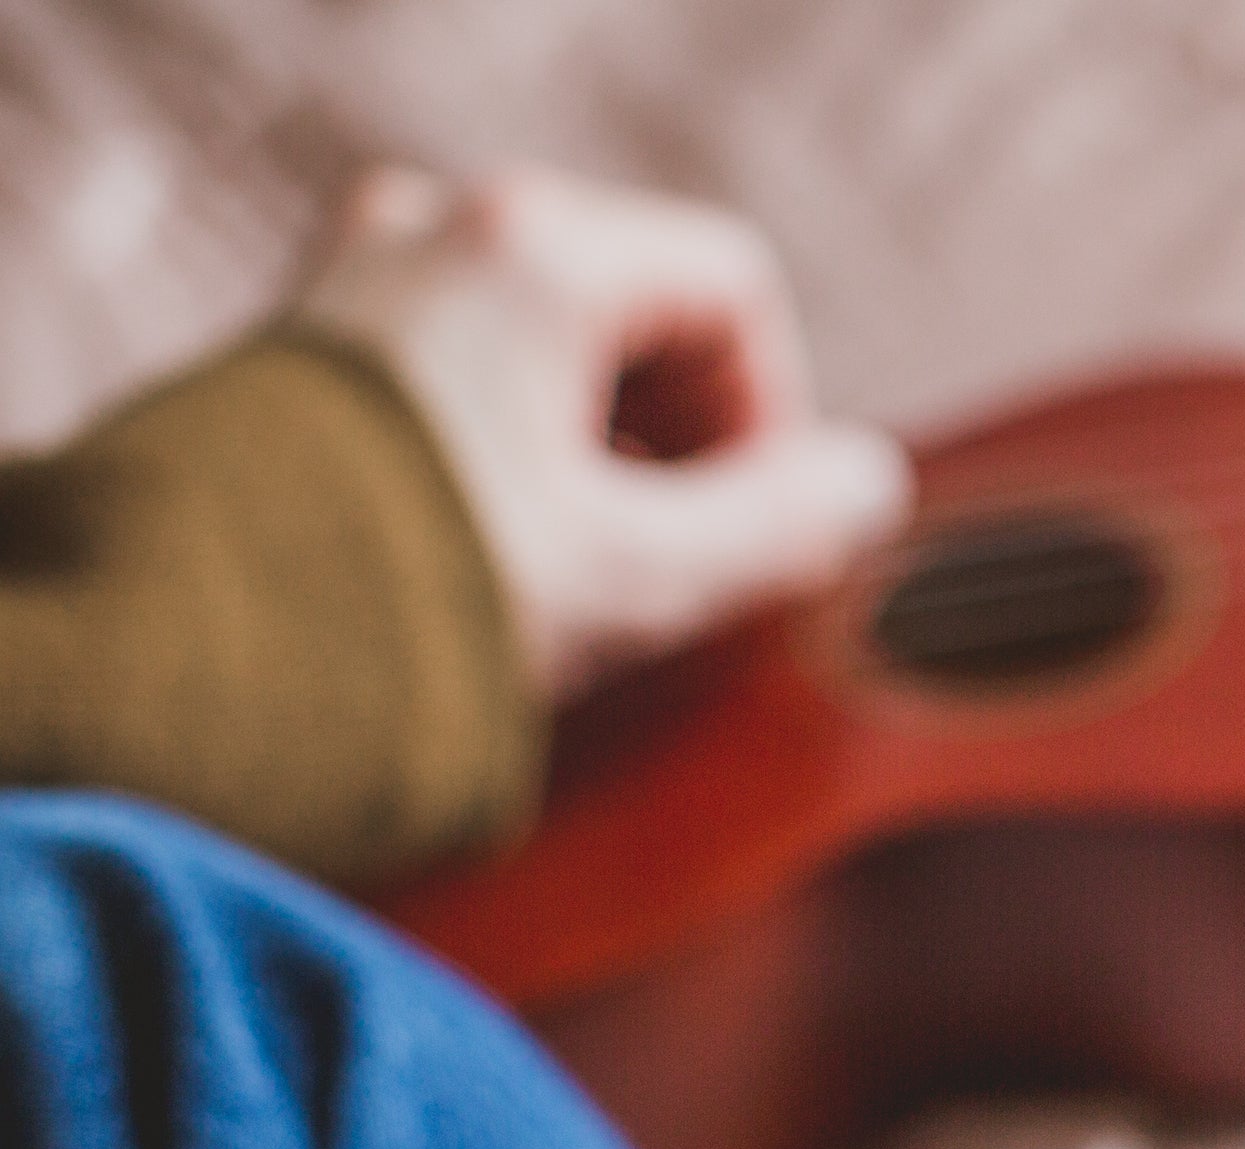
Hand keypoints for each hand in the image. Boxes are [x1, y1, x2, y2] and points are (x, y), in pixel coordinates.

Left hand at [292, 165, 908, 695]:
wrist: (195, 647)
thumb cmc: (422, 602)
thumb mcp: (641, 578)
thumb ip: (782, 528)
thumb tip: (870, 487)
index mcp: (538, 251)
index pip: (732, 290)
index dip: (772, 414)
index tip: (746, 528)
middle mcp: (443, 228)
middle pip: (640, 308)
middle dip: (679, 436)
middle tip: (667, 559)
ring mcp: (362, 273)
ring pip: (551, 339)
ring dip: (597, 444)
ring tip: (575, 563)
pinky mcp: (309, 338)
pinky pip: (461, 359)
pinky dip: (509, 438)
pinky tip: (491, 542)